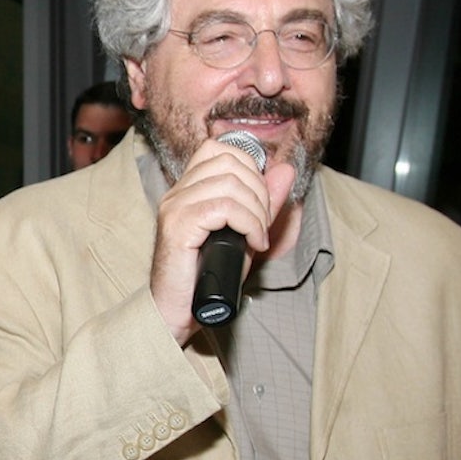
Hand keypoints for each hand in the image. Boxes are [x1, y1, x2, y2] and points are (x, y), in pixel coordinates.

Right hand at [151, 138, 294, 344]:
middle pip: (229, 162)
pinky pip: (224, 208)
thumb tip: (285, 170)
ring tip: (258, 236)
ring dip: (257, 211)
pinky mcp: (178, 226)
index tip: (260, 200)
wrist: (177, 311)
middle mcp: (177, 192)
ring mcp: (175, 207)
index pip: (218, 149)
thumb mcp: (244, 233)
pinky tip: (253, 244)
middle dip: (259, 191)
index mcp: (187, 189)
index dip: (249, 166)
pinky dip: (249, 224)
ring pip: (230, 184)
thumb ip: (264, 202)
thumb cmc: (208, 276)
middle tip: (263, 224)